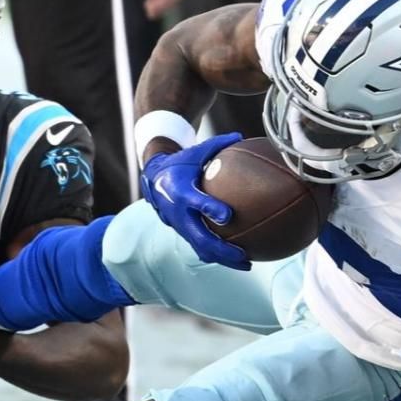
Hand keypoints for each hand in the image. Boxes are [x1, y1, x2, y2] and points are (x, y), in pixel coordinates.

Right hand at [141, 132, 245, 268]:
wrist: (153, 178)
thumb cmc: (181, 163)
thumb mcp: (195, 151)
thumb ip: (217, 145)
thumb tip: (241, 136)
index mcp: (180, 191)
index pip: (196, 202)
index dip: (210, 209)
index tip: (228, 216)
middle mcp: (178, 213)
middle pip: (200, 236)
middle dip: (221, 249)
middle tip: (244, 255)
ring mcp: (179, 226)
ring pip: (201, 248)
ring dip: (223, 259)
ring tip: (247, 264)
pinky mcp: (183, 232)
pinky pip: (201, 247)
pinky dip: (218, 255)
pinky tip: (238, 260)